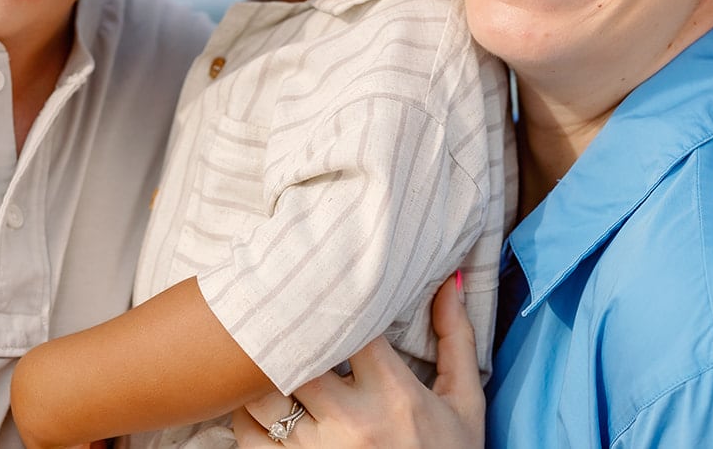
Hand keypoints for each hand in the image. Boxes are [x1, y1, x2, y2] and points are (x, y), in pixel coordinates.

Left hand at [231, 280, 483, 447]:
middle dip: (292, 332)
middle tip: (293, 313)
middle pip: (294, 354)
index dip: (335, 302)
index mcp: (392, 393)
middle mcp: (349, 422)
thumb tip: (451, 279)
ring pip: (261, 394)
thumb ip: (457, 339)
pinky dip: (248, 413)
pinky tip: (266, 400)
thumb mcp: (465, 403)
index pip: (347, 325)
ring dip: (263, 371)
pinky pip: (247, 435)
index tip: (334, 290)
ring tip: (275, 354)